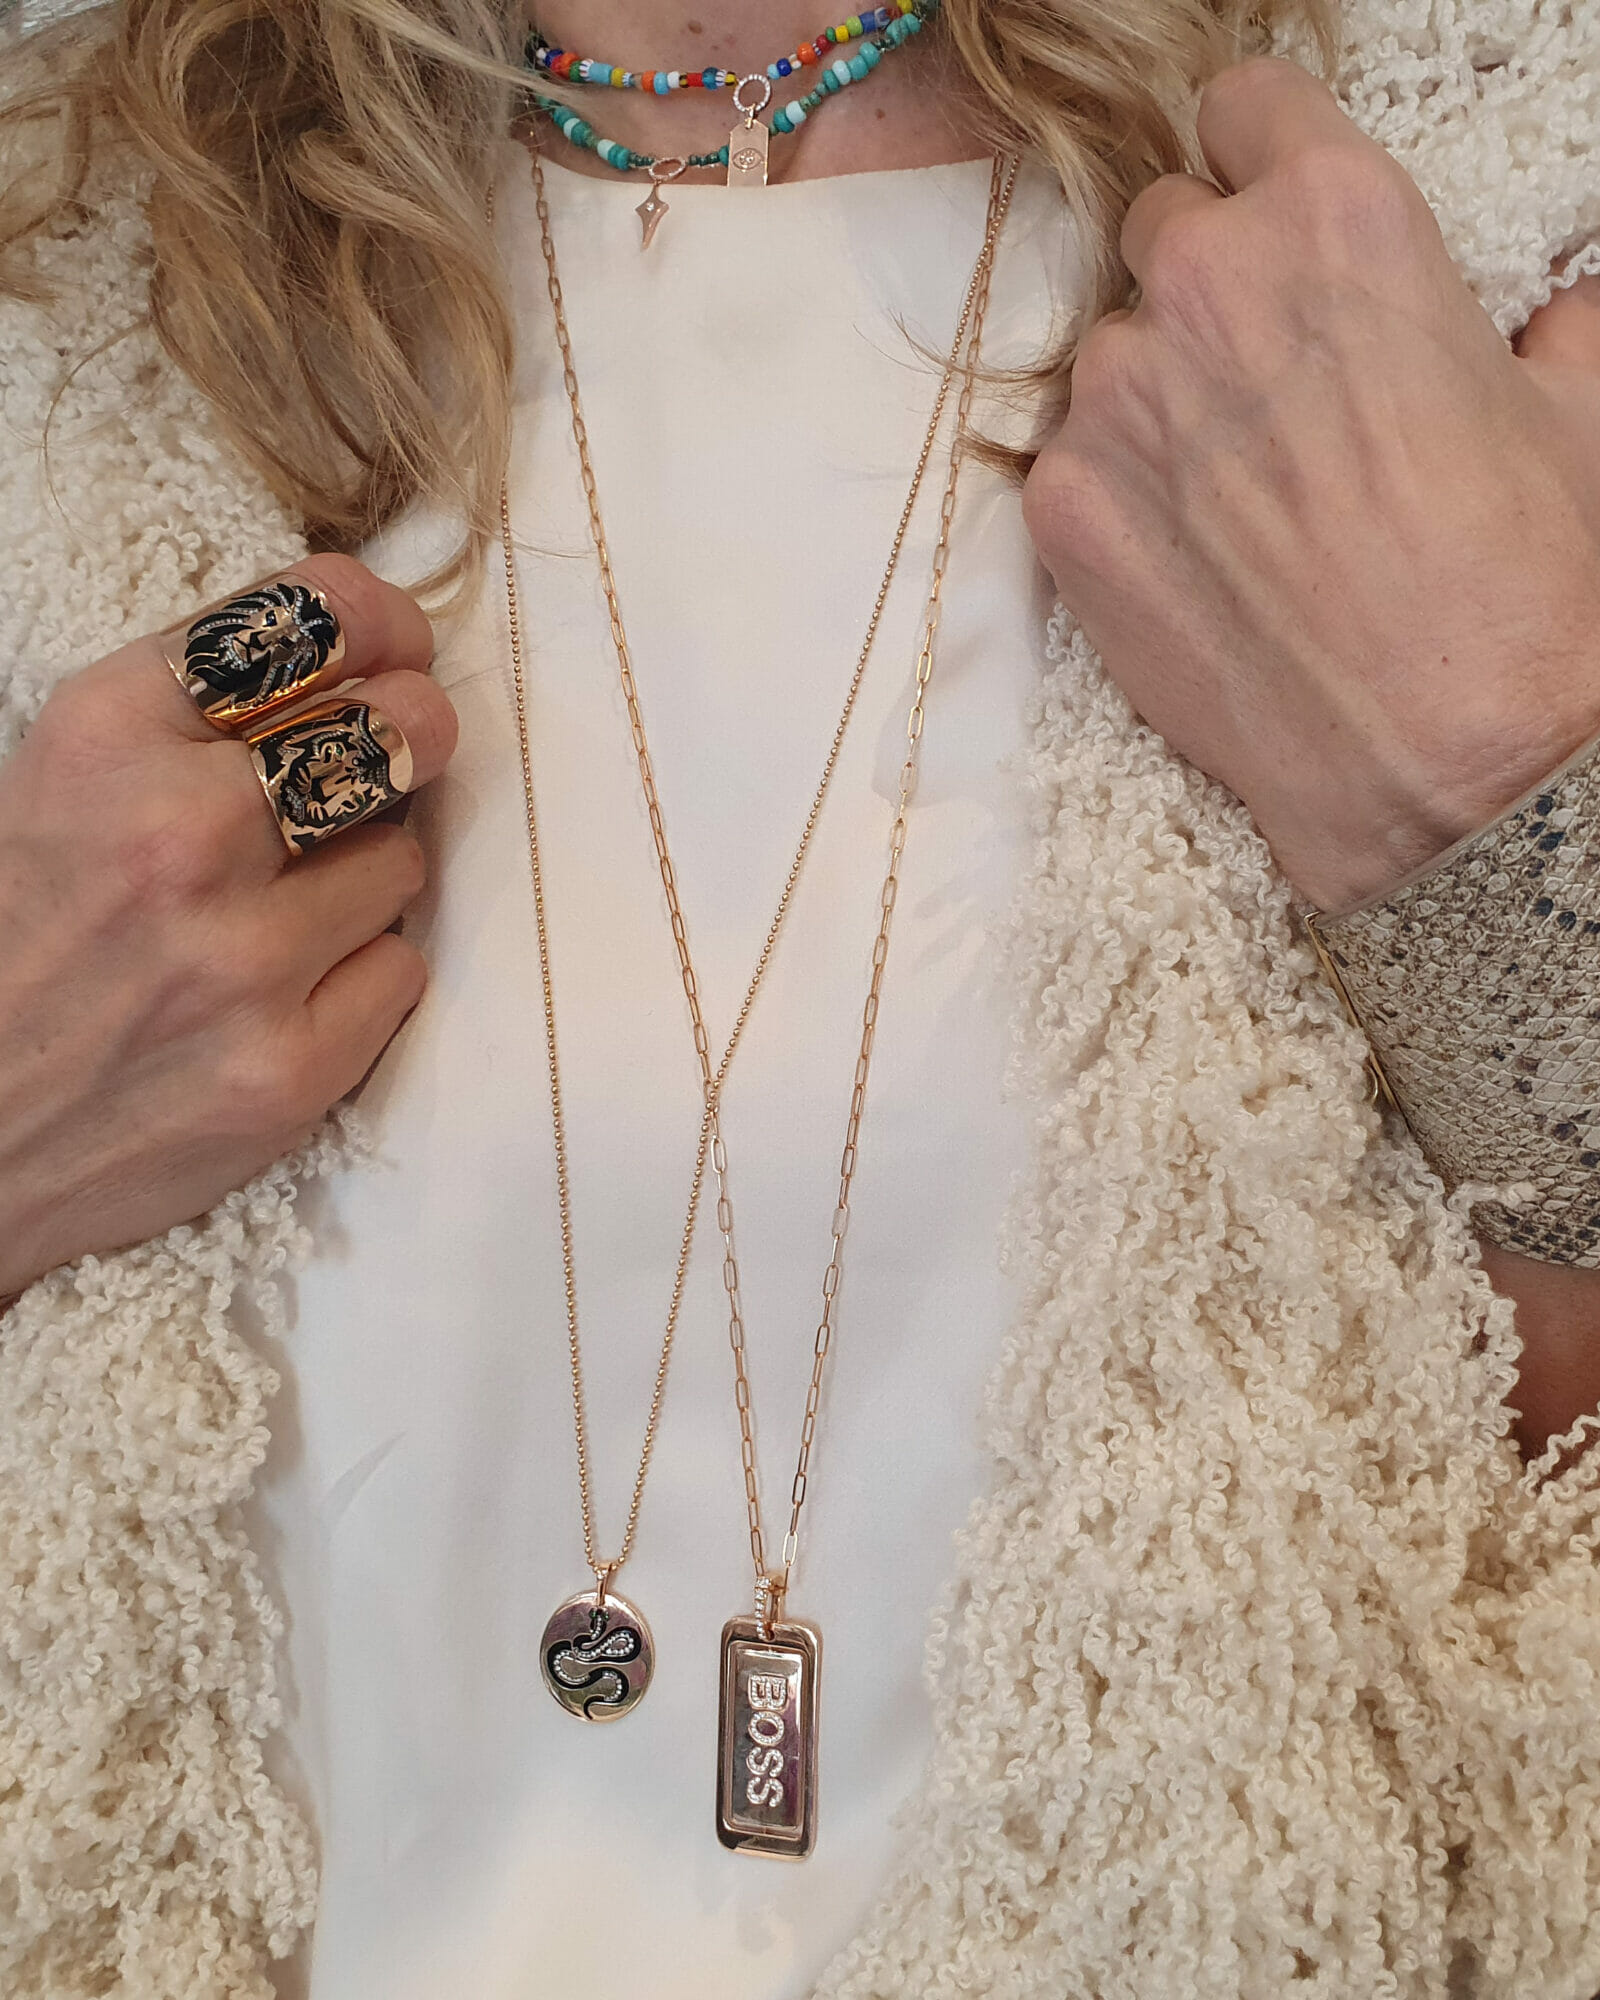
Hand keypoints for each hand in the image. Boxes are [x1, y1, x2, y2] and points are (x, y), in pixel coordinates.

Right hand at [0, 554, 456, 1299]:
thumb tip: (369, 661)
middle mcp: (178, 835)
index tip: (396, 645)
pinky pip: (402, 969)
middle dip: (411, 733)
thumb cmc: (15, 941)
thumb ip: (190, 715)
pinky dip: (362, 973)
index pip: (304, 624)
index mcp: (103, 738)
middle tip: (395, 755)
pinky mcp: (291, 1069)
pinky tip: (290, 990)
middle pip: (394, 731)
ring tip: (287, 906)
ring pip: (405, 860)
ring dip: (367, 874)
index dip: (379, 623)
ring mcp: (244, 960)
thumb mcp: (59, 784)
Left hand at [1022, 57, 1599, 914]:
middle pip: (1162, 226)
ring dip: (1155, 396)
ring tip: (1231, 493)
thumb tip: (1558, 316)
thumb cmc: (1517, 583)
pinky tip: (1188, 555)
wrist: (1434, 756)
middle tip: (1259, 380)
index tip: (1262, 209)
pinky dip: (1114, 492)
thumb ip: (1540, 327)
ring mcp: (1117, 397)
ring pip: (1109, 351)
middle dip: (1206, 284)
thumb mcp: (1571, 414)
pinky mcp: (1063, 505)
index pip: (1239, 105)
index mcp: (1336, 217)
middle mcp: (1207, 281)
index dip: (1257, 157)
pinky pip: (1070, 458)